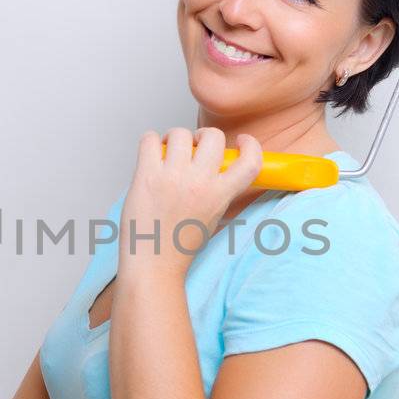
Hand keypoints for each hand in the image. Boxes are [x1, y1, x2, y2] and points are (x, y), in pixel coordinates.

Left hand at [117, 127, 262, 278]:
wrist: (152, 265)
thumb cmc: (178, 246)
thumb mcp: (213, 218)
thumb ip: (220, 192)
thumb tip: (215, 169)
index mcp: (220, 195)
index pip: (250, 162)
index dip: (251, 146)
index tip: (242, 142)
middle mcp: (199, 183)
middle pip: (212, 137)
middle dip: (203, 136)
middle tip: (193, 146)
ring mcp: (172, 177)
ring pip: (180, 134)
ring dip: (174, 139)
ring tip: (168, 153)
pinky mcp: (147, 175)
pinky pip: (150, 139)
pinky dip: (150, 141)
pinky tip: (151, 154)